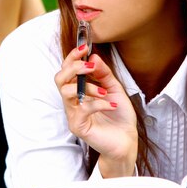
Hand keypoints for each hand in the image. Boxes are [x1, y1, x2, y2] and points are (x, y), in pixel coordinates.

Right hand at [54, 44, 137, 176]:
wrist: (127, 140)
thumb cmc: (119, 116)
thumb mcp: (115, 88)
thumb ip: (104, 73)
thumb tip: (94, 56)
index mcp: (79, 90)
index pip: (67, 70)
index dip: (72, 57)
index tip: (84, 47)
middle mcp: (73, 101)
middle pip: (59, 79)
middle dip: (73, 68)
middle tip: (89, 66)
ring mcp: (73, 114)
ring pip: (66, 92)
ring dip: (88, 87)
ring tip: (104, 91)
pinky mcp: (78, 126)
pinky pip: (83, 109)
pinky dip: (99, 103)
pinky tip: (111, 104)